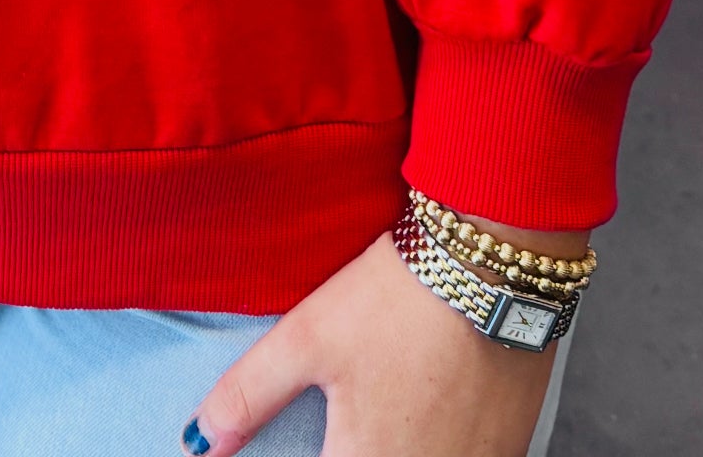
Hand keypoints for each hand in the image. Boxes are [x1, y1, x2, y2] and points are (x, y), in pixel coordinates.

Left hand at [181, 233, 556, 456]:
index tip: (313, 440)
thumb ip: (248, 396)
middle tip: (341, 421)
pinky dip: (434, 444)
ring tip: (383, 408)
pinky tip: (424, 411)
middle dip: (344, 449)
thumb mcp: (308, 337)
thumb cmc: (396, 298)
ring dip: (391, 445)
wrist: (494, 264)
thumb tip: (195, 444)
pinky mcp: (507, 447)